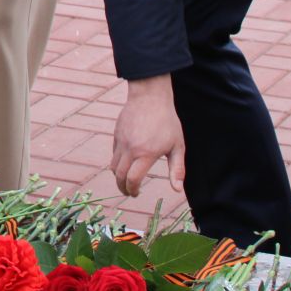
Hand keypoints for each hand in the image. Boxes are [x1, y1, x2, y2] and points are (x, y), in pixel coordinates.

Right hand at [111, 75, 184, 196]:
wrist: (150, 97)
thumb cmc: (167, 122)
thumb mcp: (177, 146)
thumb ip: (177, 169)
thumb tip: (177, 189)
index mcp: (145, 154)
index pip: (132, 179)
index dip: (132, 190)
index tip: (136, 193)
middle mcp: (130, 149)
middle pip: (119, 176)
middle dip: (122, 187)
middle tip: (129, 192)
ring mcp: (121, 141)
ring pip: (113, 165)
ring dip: (118, 176)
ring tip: (126, 179)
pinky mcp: (116, 134)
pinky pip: (114, 153)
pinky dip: (117, 162)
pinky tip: (127, 162)